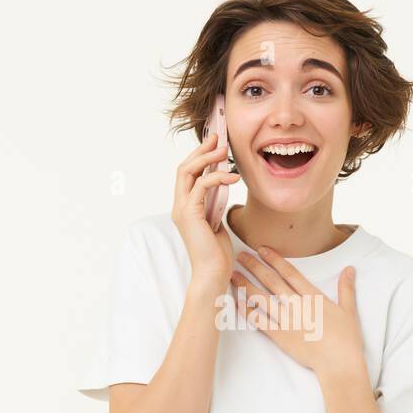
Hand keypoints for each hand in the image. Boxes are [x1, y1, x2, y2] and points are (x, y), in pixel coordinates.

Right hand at [172, 129, 239, 291]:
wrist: (213, 274)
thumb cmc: (217, 253)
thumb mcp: (217, 222)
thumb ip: (214, 204)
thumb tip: (222, 186)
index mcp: (185, 207)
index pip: (187, 174)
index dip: (199, 156)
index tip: (214, 144)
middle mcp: (179, 206)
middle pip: (183, 168)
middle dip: (201, 150)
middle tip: (218, 138)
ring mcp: (182, 210)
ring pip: (187, 172)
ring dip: (206, 158)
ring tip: (225, 151)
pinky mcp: (190, 214)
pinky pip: (201, 186)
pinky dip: (217, 178)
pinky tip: (233, 177)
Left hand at [230, 246, 366, 381]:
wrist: (338, 362)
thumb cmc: (346, 339)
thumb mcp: (349, 311)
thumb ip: (346, 289)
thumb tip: (349, 269)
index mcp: (313, 297)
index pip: (290, 273)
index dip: (274, 260)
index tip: (262, 249)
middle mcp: (297, 305)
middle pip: (271, 281)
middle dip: (255, 267)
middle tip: (240, 256)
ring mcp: (287, 320)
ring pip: (262, 299)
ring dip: (246, 286)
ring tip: (233, 276)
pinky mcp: (280, 336)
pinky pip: (260, 322)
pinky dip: (248, 312)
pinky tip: (238, 303)